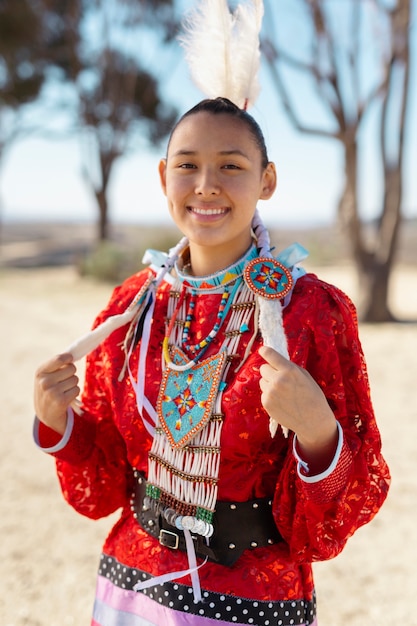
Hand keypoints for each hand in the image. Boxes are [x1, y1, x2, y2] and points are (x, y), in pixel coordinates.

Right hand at [34, 353, 79, 434]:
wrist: (45, 413)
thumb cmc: (48, 389)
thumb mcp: (45, 376)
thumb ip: (56, 365)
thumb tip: (72, 355)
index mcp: (40, 372)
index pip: (59, 359)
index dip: (68, 358)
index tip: (70, 359)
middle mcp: (44, 382)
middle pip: (71, 368)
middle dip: (71, 373)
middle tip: (64, 380)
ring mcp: (52, 392)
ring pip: (75, 379)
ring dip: (73, 384)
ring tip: (63, 390)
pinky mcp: (61, 401)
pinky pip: (77, 389)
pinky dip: (74, 392)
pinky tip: (66, 397)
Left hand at [259, 346, 337, 472]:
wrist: (313, 419)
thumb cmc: (311, 395)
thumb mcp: (304, 376)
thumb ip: (288, 367)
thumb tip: (273, 360)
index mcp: (289, 370)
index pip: (270, 354)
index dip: (265, 351)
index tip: (263, 350)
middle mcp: (278, 380)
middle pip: (263, 368)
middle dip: (270, 371)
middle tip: (280, 379)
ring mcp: (270, 392)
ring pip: (262, 381)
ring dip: (269, 384)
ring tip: (283, 393)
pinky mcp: (266, 403)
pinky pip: (263, 393)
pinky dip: (270, 396)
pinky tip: (281, 401)